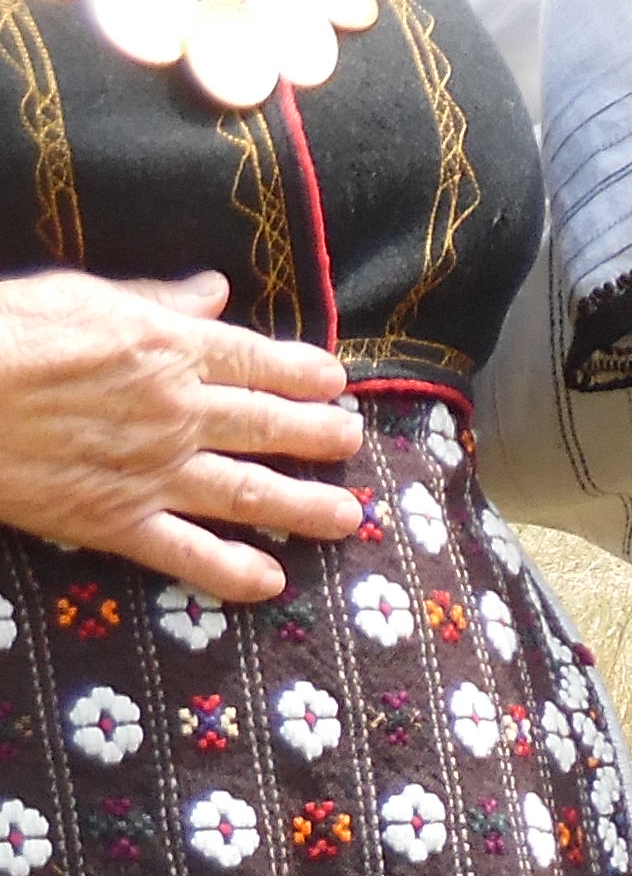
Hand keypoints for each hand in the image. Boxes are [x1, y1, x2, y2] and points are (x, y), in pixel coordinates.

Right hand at [0, 268, 358, 603]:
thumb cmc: (5, 331)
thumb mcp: (81, 296)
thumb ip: (156, 301)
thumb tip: (215, 292)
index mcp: (169, 350)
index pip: (256, 363)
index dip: (303, 374)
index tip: (336, 383)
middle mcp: (177, 414)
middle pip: (268, 428)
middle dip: (319, 437)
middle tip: (352, 442)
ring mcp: (153, 472)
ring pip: (249, 494)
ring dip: (304, 507)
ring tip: (346, 516)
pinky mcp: (117, 521)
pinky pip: (189, 553)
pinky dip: (233, 573)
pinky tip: (270, 583)